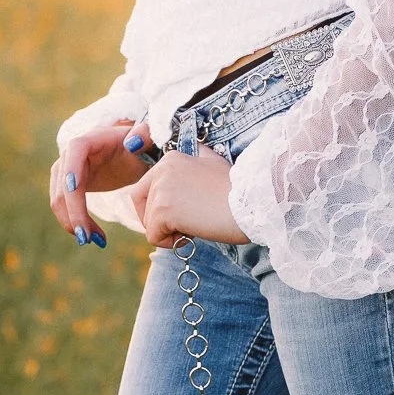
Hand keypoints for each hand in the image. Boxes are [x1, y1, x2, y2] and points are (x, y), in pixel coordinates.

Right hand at [48, 118, 151, 247]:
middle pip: (64, 182)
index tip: (73, 190)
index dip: (72, 168)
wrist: (135, 154)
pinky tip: (94, 236)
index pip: (75, 150)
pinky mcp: (71, 186)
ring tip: (94, 240)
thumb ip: (145, 134)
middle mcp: (73, 153)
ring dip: (72, 221)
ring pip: (59, 198)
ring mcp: (68, 170)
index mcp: (91, 139)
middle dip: (72, 211)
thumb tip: (132, 144)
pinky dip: (77, 222)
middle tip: (86, 238)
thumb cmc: (143, 144)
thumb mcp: (148, 138)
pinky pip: (66, 206)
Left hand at [129, 148, 249, 248]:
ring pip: (148, 223)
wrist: (252, 204)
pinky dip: (171, 243)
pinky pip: (153, 237)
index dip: (160, 207)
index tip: (185, 211)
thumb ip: (198, 157)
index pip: (144, 190)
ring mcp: (161, 189)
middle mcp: (161, 169)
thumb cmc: (237, 190)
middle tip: (190, 220)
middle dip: (161, 220)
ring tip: (197, 224)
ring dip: (170, 232)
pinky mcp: (163, 210)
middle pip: (142, 206)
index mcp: (170, 159)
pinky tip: (193, 233)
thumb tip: (195, 151)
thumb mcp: (214, 162)